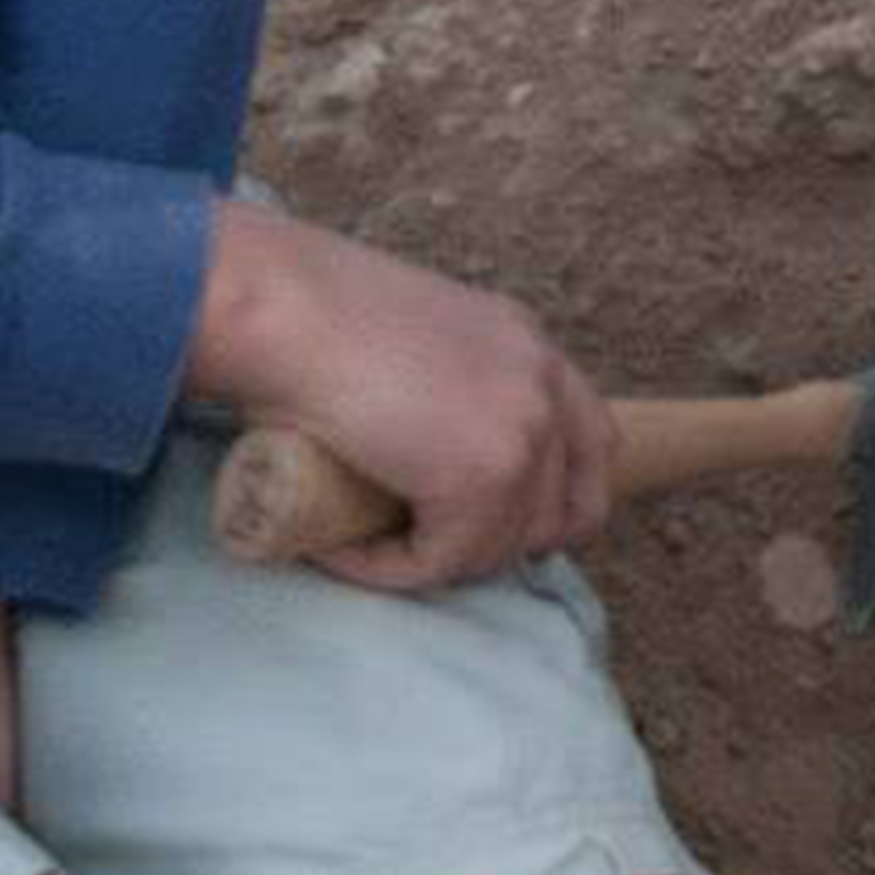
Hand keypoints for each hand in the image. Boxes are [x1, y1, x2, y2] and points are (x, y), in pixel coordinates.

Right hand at [182, 194, 617, 589]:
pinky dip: (388, 569)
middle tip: (427, 546)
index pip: (594, 444)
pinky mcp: (478, 478)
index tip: (495, 524)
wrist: (280, 305)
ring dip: (436, 560)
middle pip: (571, 508)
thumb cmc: (312, 313)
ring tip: (367, 543)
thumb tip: (425, 450)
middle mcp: (542, 383)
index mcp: (529, 344)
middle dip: (503, 544)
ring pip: (500, 547)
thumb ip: (442, 382)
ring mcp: (521, 431)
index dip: (552, 500)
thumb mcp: (412, 337)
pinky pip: (442, 561)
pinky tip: (339, 549)